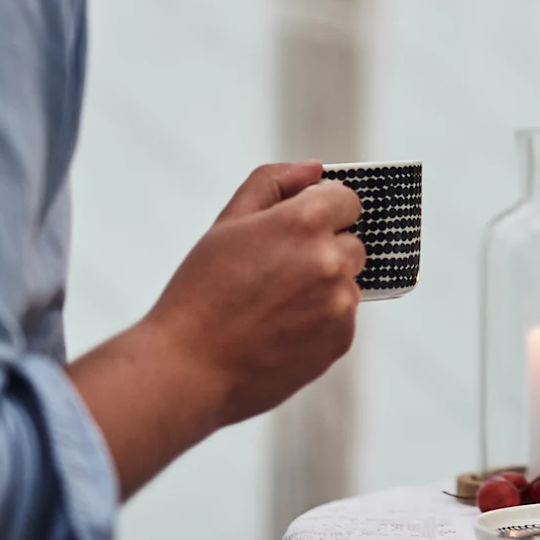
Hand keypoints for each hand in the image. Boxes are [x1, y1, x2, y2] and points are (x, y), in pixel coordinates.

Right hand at [141, 161, 364, 425]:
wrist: (188, 370)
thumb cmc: (200, 291)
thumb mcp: (227, 223)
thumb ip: (273, 182)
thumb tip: (316, 169)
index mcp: (306, 222)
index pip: (348, 199)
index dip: (323, 209)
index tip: (298, 226)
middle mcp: (333, 260)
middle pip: (352, 243)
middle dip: (323, 249)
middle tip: (275, 271)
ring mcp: (341, 303)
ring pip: (346, 282)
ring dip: (322, 287)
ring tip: (271, 306)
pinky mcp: (341, 340)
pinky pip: (341, 318)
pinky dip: (319, 321)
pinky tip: (278, 331)